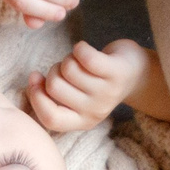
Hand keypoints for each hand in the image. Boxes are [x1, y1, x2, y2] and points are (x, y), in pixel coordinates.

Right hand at [24, 39, 151, 134]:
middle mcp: (95, 111)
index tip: (35, 79)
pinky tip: (83, 48)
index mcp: (82, 121)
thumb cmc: (97, 81)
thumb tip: (32, 79)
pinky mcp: (116, 72)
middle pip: (55, 88)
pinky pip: (85, 56)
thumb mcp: (76, 98)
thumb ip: (53, 95)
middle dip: (54, 71)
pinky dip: (79, 47)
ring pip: (68, 70)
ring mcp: (107, 92)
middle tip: (67, 69)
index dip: (36, 98)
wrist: (136, 71)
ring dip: (69, 59)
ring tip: (80, 61)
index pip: (51, 119)